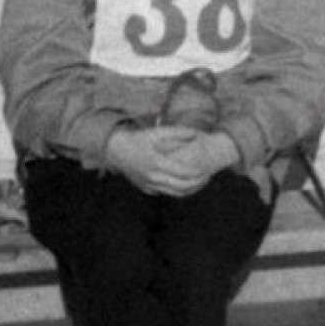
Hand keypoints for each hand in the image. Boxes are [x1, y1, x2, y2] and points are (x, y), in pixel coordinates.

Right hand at [106, 126, 238, 196]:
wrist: (117, 151)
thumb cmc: (138, 139)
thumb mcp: (157, 132)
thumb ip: (178, 132)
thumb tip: (196, 133)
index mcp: (157, 163)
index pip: (183, 172)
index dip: (197, 172)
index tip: (207, 169)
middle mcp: (153, 177)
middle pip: (182, 186)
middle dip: (197, 183)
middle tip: (207, 177)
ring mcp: (149, 185)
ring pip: (175, 193)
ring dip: (190, 190)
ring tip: (200, 182)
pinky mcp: (146, 188)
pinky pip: (166, 192)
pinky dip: (178, 190)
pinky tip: (186, 184)